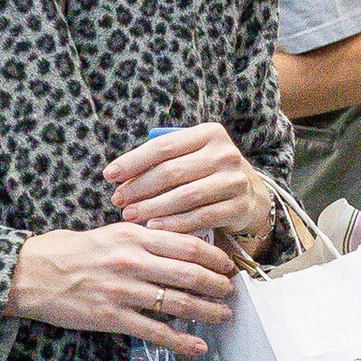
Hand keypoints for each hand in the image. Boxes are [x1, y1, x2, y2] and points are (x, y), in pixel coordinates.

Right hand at [6, 222, 236, 354]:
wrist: (28, 273)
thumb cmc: (66, 251)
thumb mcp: (108, 233)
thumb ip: (142, 239)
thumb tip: (177, 246)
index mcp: (132, 236)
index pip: (187, 244)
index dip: (215, 258)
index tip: (228, 266)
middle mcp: (132, 261)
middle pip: (190, 274)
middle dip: (218, 286)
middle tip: (230, 292)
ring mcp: (122, 291)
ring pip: (178, 303)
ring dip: (207, 311)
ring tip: (223, 316)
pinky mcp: (110, 317)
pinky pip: (154, 331)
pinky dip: (180, 341)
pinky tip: (196, 347)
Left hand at [102, 123, 271, 246]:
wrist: (251, 195)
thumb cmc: (207, 174)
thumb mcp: (192, 156)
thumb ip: (163, 159)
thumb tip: (119, 175)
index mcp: (209, 133)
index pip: (163, 146)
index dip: (133, 161)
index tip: (109, 175)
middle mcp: (224, 153)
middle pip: (172, 172)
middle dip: (139, 188)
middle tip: (118, 200)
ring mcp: (235, 180)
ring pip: (185, 196)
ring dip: (153, 208)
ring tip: (131, 215)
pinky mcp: (239, 206)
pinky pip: (201, 217)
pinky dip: (175, 224)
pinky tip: (154, 227)